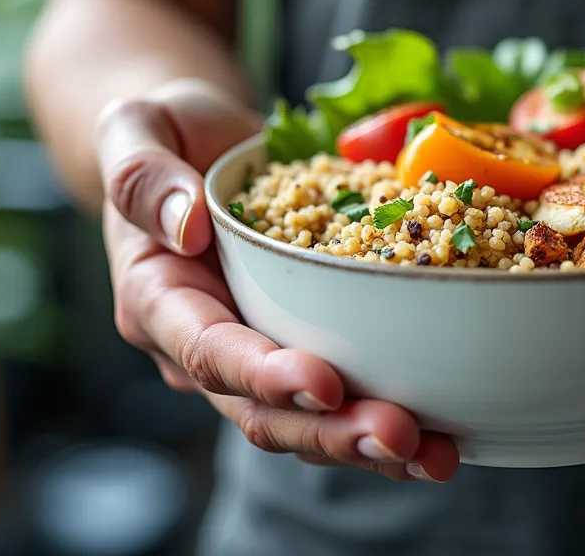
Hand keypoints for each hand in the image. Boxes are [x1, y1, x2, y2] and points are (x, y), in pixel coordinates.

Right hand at [96, 78, 458, 481]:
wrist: (199, 151)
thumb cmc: (166, 135)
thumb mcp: (137, 129)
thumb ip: (144, 175)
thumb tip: (186, 226)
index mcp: (157, 300)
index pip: (207, 351)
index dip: (264, 374)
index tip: (323, 383)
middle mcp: (202, 347)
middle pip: (263, 411)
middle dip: (332, 431)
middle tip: (400, 435)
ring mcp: (254, 358)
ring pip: (307, 424)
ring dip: (369, 445)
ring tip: (437, 455)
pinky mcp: (301, 350)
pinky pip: (341, 402)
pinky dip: (393, 422)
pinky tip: (447, 438)